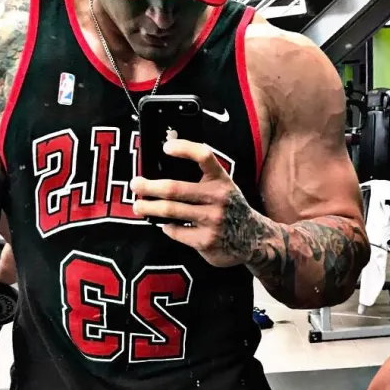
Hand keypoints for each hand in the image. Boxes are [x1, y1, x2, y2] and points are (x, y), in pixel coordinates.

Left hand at [131, 139, 267, 268]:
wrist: (253, 240)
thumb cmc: (229, 208)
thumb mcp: (222, 187)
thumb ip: (200, 175)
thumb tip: (165, 154)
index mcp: (221, 180)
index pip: (203, 156)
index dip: (184, 149)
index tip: (165, 148)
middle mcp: (218, 198)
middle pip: (175, 188)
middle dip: (149, 187)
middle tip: (136, 184)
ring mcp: (212, 221)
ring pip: (170, 211)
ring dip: (149, 208)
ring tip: (139, 206)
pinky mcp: (206, 241)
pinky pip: (176, 231)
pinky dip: (167, 227)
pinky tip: (166, 225)